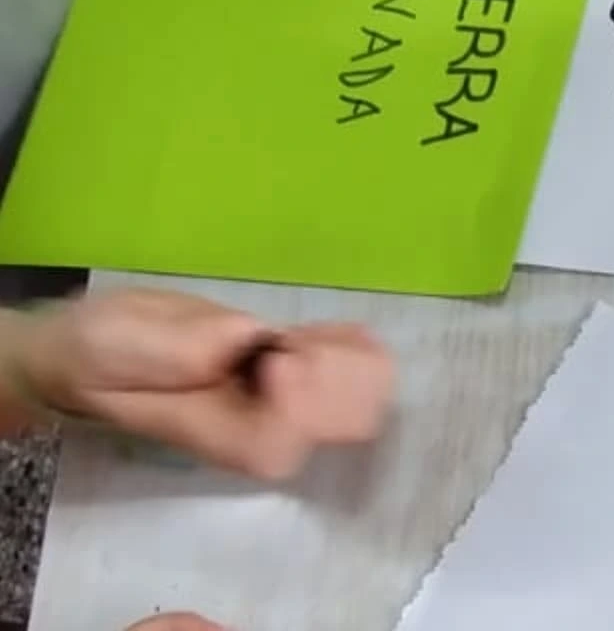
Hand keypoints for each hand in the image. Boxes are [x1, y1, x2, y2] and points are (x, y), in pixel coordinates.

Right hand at [12, 289, 393, 479]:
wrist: (95, 354)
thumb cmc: (102, 355)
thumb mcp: (118, 344)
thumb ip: (174, 350)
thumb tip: (242, 338)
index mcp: (230, 439)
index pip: (298, 432)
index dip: (304, 389)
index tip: (277, 354)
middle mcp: (269, 432)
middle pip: (349, 417)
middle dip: (337, 369)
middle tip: (295, 340)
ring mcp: (287, 406)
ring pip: (360, 392)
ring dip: (347, 354)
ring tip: (304, 333)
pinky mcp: (293, 377)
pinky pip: (349, 368)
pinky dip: (350, 345)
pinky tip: (327, 330)